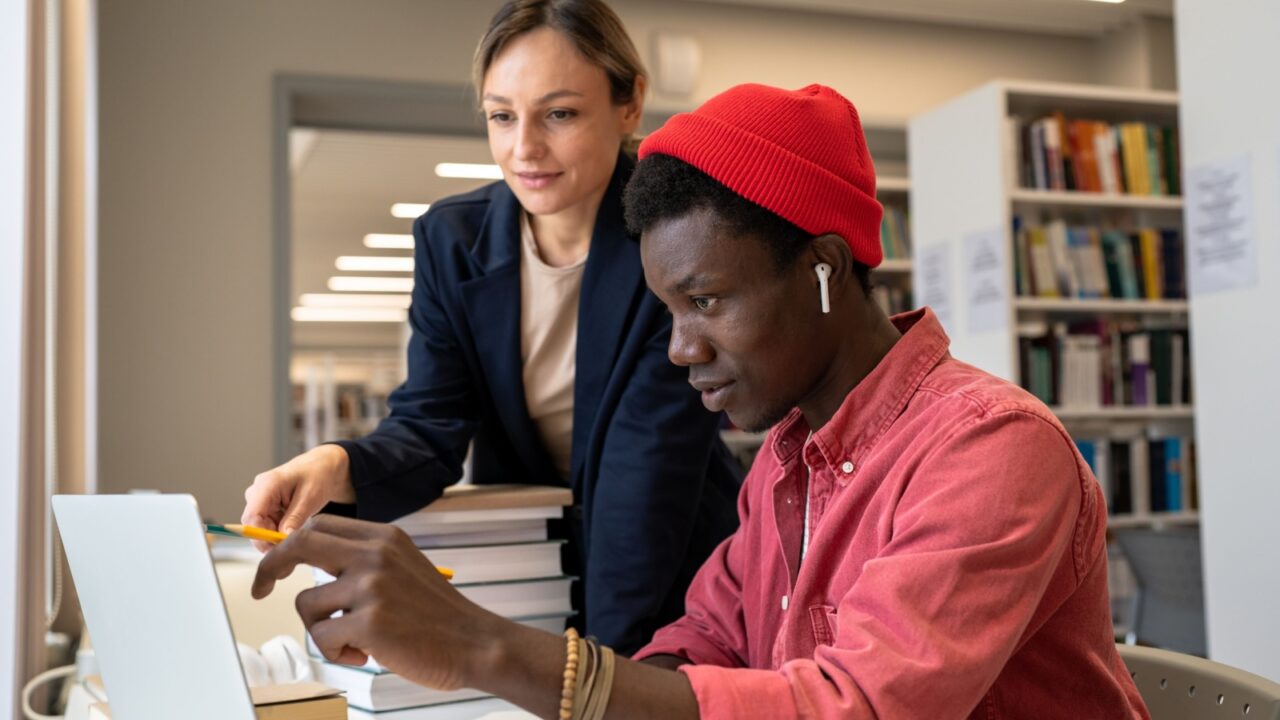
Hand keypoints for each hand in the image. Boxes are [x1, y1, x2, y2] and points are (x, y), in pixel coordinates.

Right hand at [242, 445, 355, 550]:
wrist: (323, 467)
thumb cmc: (317, 476)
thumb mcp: (310, 498)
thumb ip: (295, 519)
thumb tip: (284, 539)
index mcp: (267, 484)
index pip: (252, 516)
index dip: (260, 536)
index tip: (276, 547)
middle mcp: (258, 491)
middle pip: (253, 524)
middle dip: (269, 538)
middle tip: (289, 546)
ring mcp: (260, 498)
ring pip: (260, 526)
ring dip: (275, 534)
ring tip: (295, 532)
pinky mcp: (266, 505)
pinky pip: (267, 524)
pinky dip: (278, 530)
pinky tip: (292, 527)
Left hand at [251, 515, 499, 690]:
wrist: (476, 642)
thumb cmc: (437, 615)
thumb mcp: (404, 567)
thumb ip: (365, 560)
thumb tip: (310, 563)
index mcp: (384, 537)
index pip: (319, 526)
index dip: (288, 544)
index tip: (274, 565)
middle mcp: (375, 554)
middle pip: (301, 544)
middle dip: (270, 566)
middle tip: (261, 587)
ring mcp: (372, 587)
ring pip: (307, 605)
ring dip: (321, 631)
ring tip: (355, 642)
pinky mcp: (370, 622)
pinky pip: (323, 638)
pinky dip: (337, 653)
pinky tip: (367, 655)